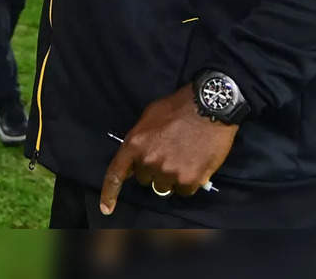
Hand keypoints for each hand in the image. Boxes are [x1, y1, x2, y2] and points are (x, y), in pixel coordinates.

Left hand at [99, 85, 238, 214]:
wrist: (209, 106)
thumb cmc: (178, 107)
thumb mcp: (150, 117)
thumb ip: (139, 140)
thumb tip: (136, 159)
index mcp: (135, 144)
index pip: (116, 174)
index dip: (110, 194)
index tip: (106, 209)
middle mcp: (148, 161)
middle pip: (145, 179)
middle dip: (154, 170)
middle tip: (169, 153)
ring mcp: (169, 172)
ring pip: (165, 186)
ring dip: (171, 177)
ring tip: (184, 157)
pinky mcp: (189, 180)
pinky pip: (184, 191)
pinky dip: (189, 181)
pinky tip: (195, 163)